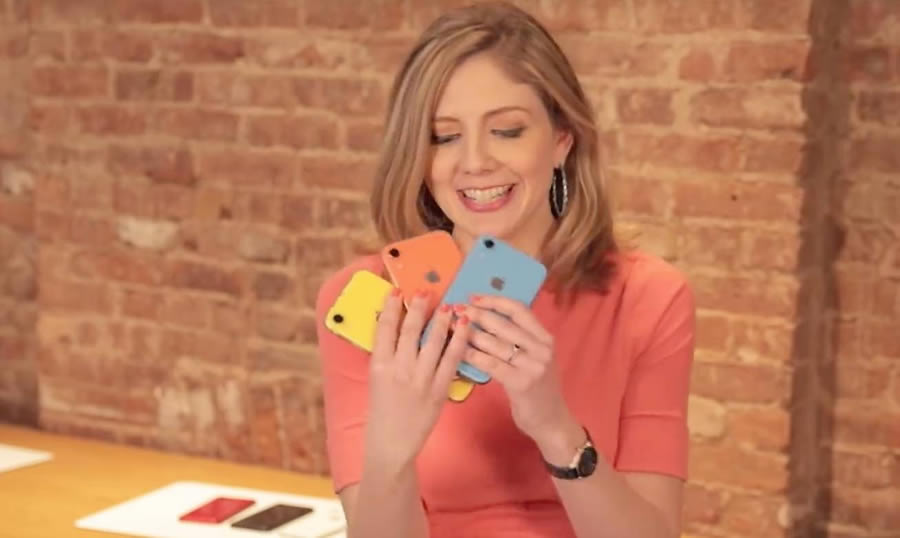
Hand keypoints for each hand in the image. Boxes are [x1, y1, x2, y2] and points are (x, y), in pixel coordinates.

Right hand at [364, 289, 470, 469]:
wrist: (391, 444)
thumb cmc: (381, 412)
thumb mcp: (376, 380)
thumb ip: (387, 356)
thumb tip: (399, 330)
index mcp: (379, 365)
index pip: (384, 328)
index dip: (390, 307)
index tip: (397, 291)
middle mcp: (399, 369)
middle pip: (410, 330)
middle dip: (418, 307)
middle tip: (426, 290)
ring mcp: (420, 379)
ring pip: (433, 341)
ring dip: (442, 320)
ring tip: (448, 305)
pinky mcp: (438, 390)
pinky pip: (451, 360)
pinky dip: (459, 341)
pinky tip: (464, 328)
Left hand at [457, 295, 578, 449]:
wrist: (551, 421)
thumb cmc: (538, 389)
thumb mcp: (535, 359)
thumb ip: (519, 340)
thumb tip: (484, 318)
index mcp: (545, 338)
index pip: (519, 310)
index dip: (495, 301)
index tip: (474, 297)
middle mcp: (542, 348)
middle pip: (504, 324)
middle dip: (477, 314)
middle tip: (457, 309)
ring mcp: (534, 365)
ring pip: (495, 343)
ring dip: (470, 334)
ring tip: (452, 328)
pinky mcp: (522, 383)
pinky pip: (491, 364)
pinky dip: (473, 356)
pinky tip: (458, 352)